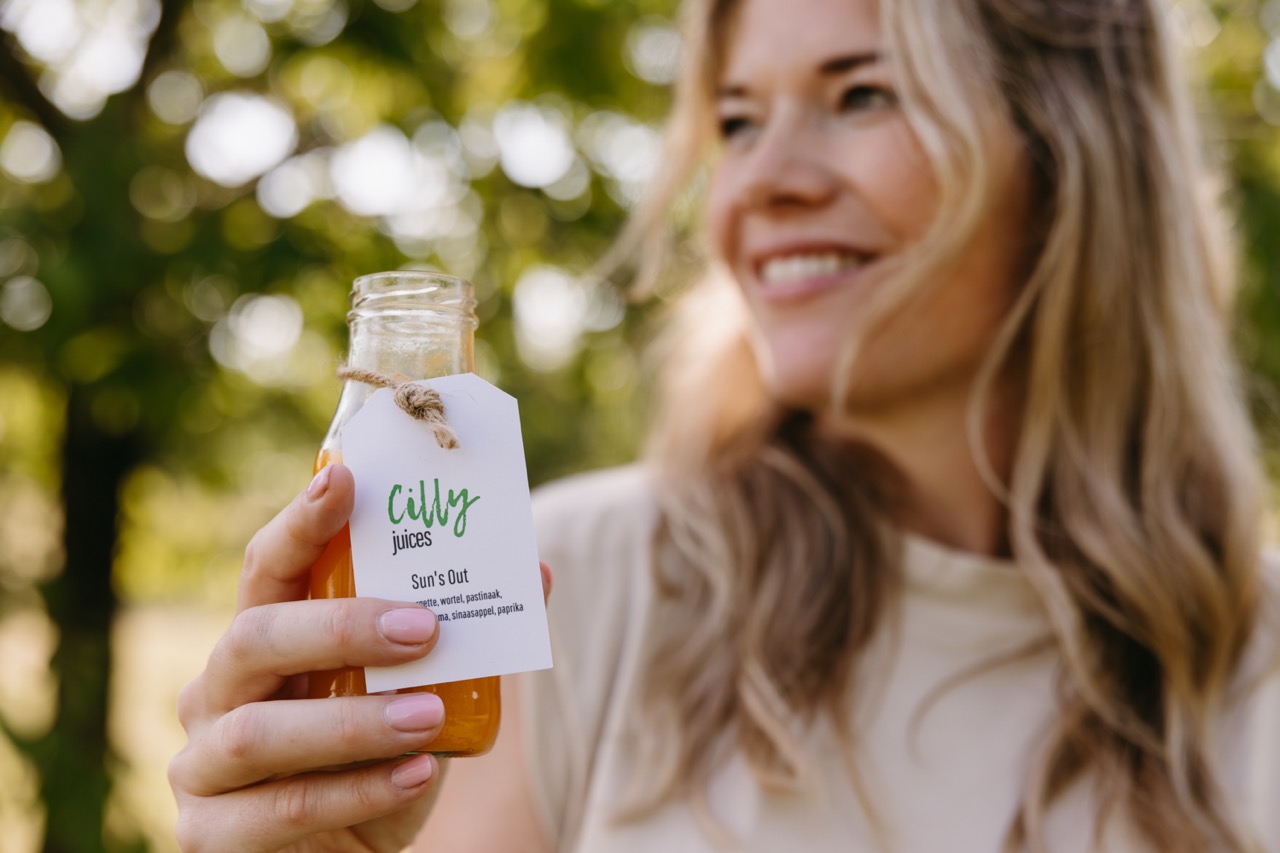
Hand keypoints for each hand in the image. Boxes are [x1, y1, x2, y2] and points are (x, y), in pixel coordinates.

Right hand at [169, 464, 447, 852]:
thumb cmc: (374, 763)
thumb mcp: (418, 696)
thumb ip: (462, 641)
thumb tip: (537, 574)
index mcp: (259, 642)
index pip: (269, 569)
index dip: (301, 522)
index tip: (345, 478)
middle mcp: (216, 692)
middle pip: (254, 638)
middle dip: (340, 627)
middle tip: (423, 627)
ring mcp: (202, 765)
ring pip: (260, 731)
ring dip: (353, 722)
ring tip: (429, 715)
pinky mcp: (210, 834)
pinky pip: (280, 809)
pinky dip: (354, 790)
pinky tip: (415, 774)